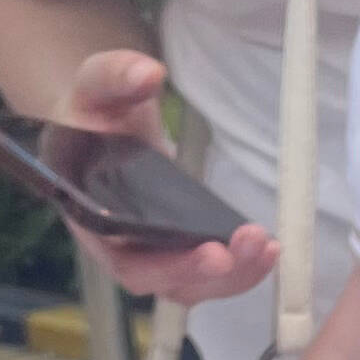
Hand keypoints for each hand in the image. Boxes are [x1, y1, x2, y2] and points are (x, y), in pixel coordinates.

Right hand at [55, 49, 281, 307]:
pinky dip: (238, 268)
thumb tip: (148, 73)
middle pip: (164, 282)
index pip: (126, 260)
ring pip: (190, 285)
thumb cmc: (94, 111)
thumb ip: (115, 75)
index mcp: (91, 218)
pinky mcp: (175, 249)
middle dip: (212, 271)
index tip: (212, 252)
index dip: (168, 266)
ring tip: (268, 247)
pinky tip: (268, 248)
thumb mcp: (97, 86)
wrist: (100, 125)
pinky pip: (206, 273)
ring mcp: (148, 253)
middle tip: (251, 245)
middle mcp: (118, 247)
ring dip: (234, 275)